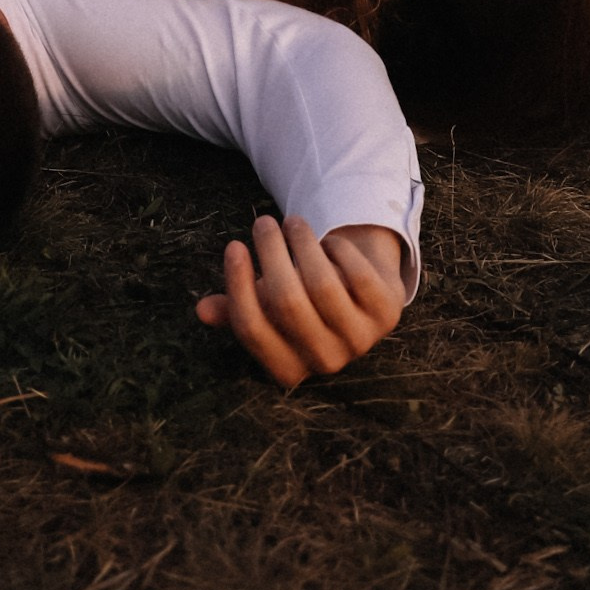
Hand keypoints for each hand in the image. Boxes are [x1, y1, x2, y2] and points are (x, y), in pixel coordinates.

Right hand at [195, 216, 404, 387]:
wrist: (362, 292)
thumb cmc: (304, 297)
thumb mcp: (270, 307)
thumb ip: (237, 308)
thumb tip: (202, 311)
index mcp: (289, 369)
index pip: (252, 330)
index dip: (238, 285)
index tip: (233, 246)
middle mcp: (325, 362)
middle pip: (286, 303)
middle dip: (270, 253)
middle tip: (262, 222)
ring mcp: (360, 340)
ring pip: (321, 284)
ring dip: (302, 242)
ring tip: (292, 220)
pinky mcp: (387, 314)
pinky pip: (355, 271)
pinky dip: (337, 247)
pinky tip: (329, 241)